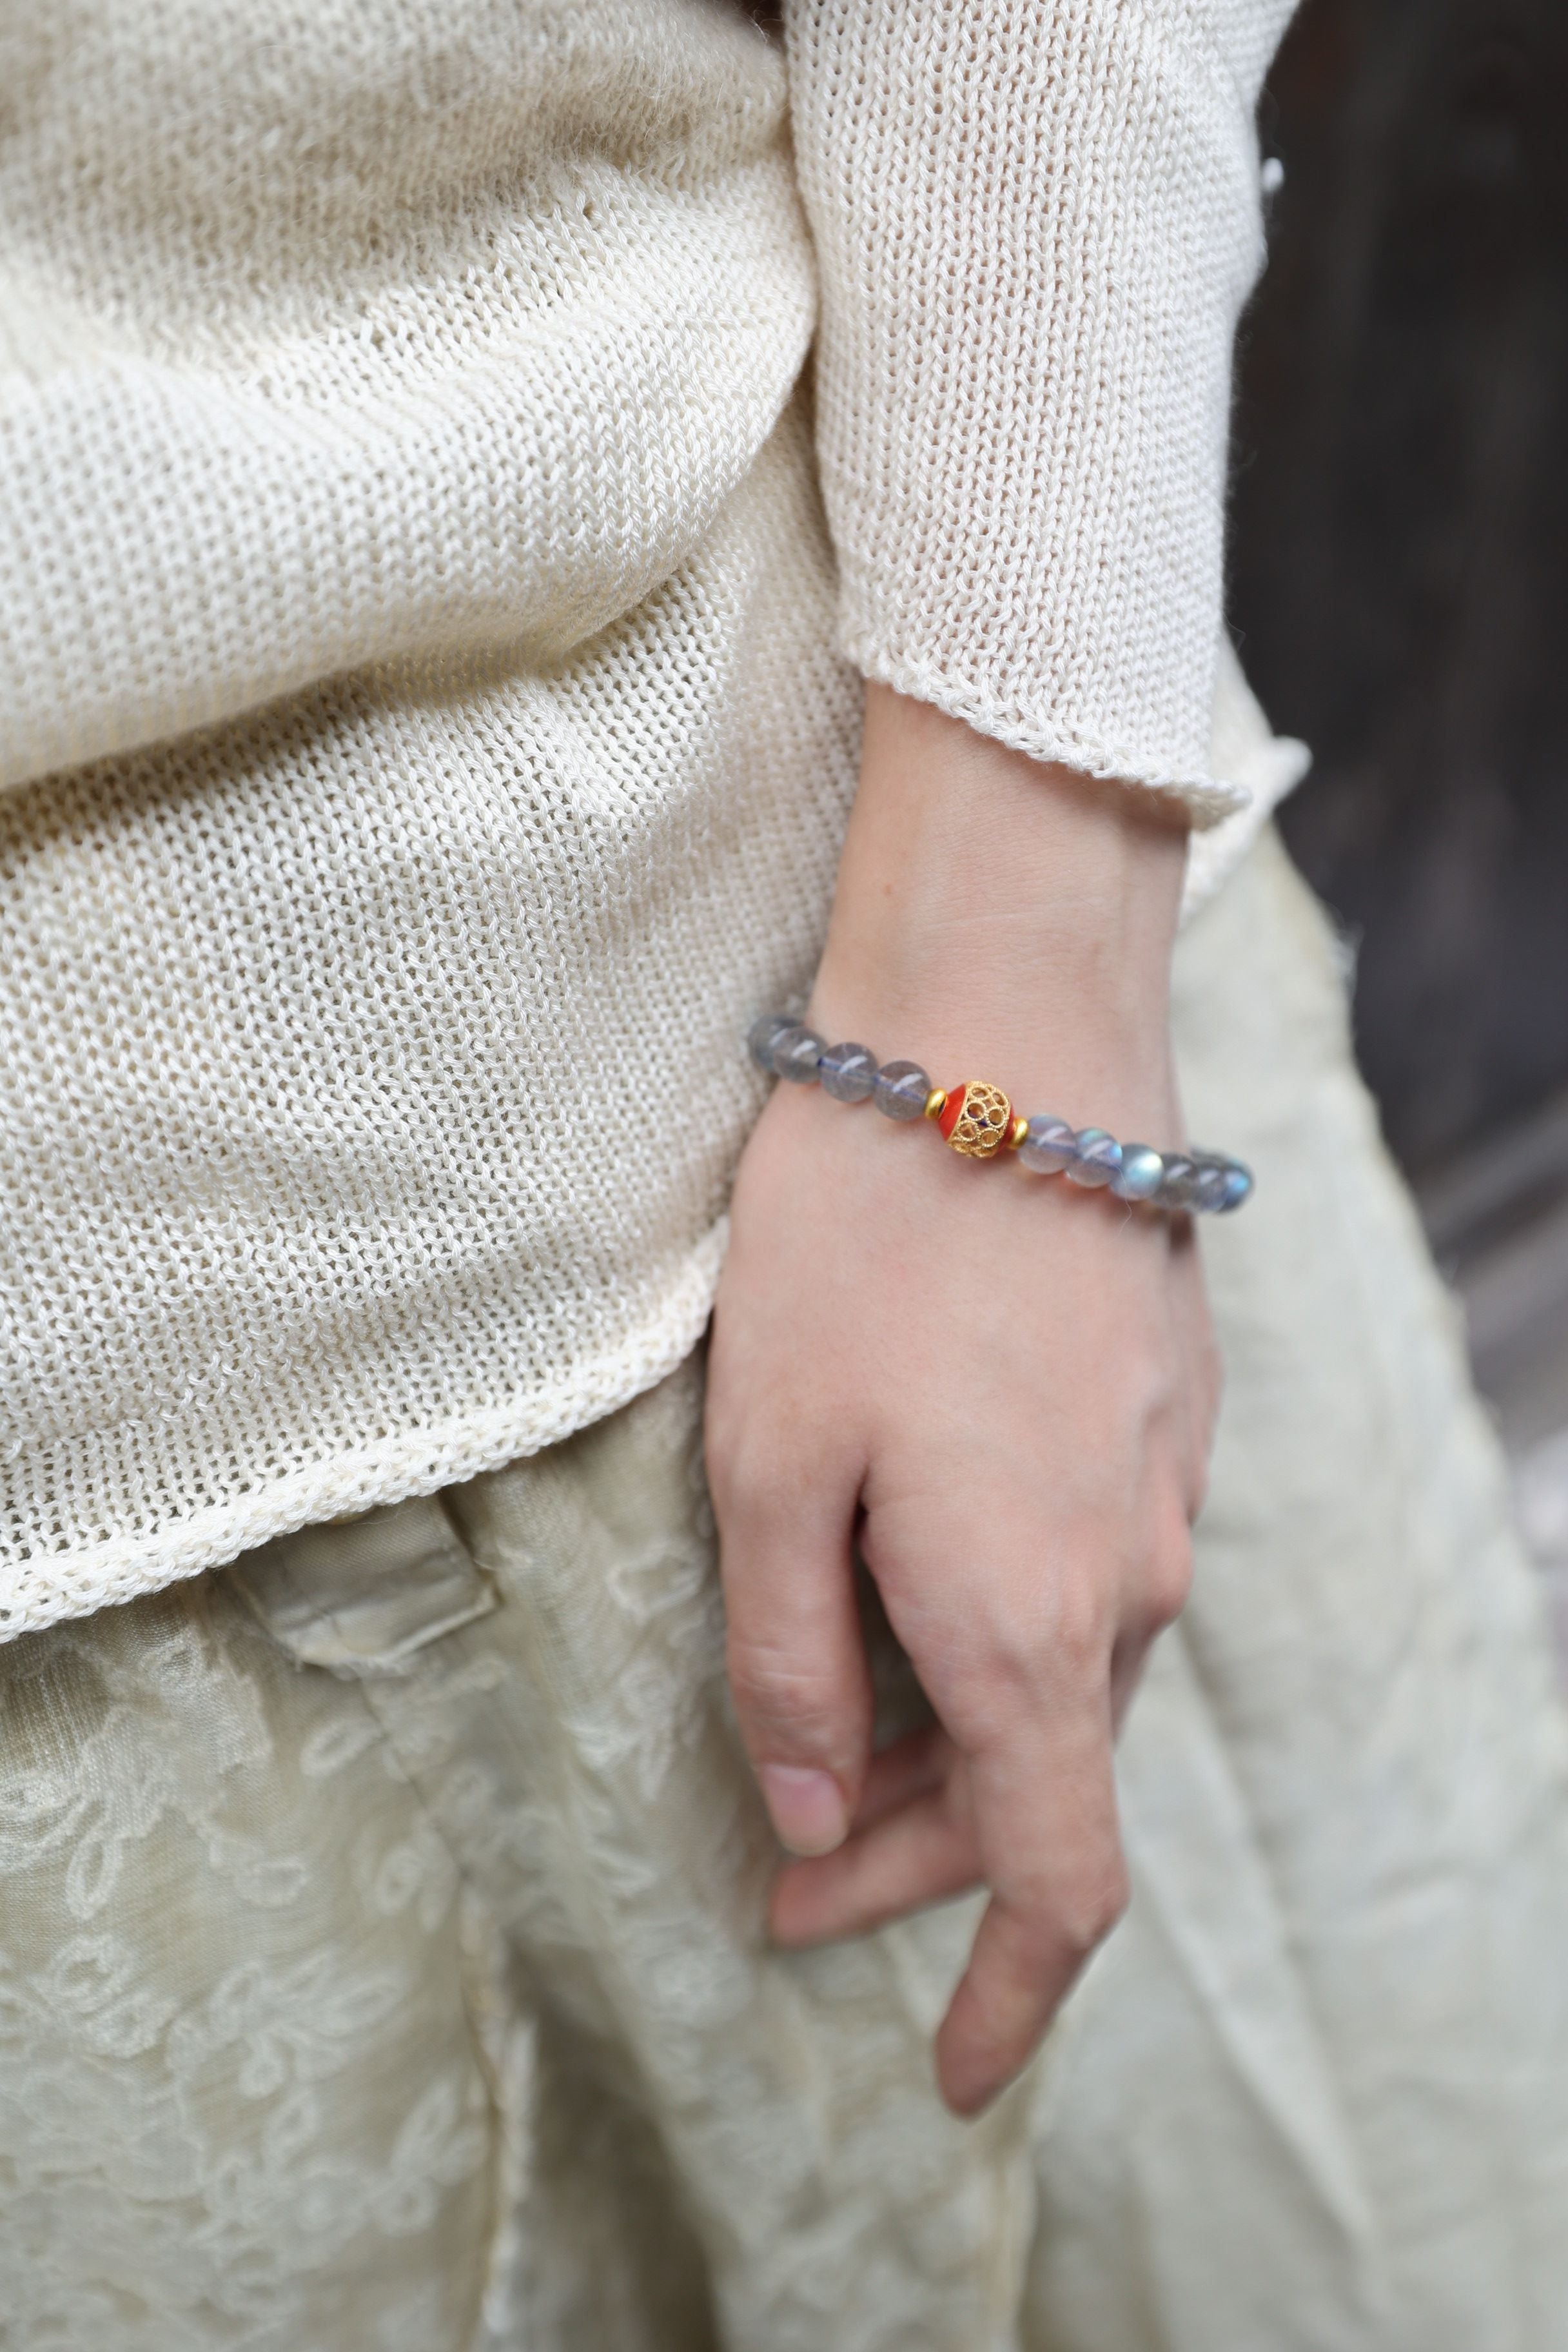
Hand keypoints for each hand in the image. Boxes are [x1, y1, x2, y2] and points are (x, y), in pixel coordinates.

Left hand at [706, 686, 1218, 2116]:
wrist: (1007, 1031)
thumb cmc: (864, 1241)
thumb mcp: (770, 1463)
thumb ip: (794, 1656)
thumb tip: (817, 1803)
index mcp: (1033, 1622)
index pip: (1055, 1883)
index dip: (1002, 2001)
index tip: (953, 2081)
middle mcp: (1129, 1578)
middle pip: (1045, 1785)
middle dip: (919, 1857)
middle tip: (786, 1869)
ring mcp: (1160, 1490)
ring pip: (1065, 1680)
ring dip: (956, 1741)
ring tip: (830, 1736)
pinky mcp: (1159, 1413)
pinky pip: (1085, 1579)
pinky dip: (999, 1633)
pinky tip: (913, 1585)